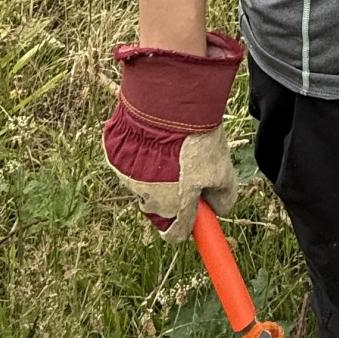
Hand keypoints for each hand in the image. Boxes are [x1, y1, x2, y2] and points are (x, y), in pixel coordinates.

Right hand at [101, 30, 244, 240]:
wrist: (167, 103)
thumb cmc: (197, 139)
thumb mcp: (222, 169)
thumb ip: (224, 196)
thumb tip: (219, 209)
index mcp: (171, 208)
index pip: (175, 234)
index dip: (188, 224)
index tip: (197, 212)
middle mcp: (146, 198)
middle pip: (160, 209)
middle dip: (174, 197)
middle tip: (191, 172)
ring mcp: (127, 177)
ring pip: (145, 184)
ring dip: (157, 173)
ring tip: (175, 146)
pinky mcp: (115, 156)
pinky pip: (130, 163)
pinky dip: (141, 155)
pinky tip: (157, 137)